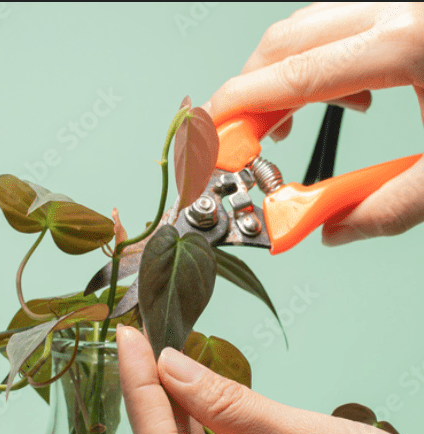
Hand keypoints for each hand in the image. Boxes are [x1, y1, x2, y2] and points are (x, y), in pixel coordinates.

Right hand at [203, 2, 423, 245]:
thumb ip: (390, 206)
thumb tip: (329, 230)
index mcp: (412, 43)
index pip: (292, 74)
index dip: (238, 112)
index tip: (210, 145)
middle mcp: (403, 6)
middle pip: (287, 39)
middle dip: (247, 93)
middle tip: (236, 146)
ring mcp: (407, 1)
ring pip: (310, 26)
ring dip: (281, 78)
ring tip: (283, 128)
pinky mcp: (412, 11)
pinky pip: (345, 24)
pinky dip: (321, 64)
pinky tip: (346, 100)